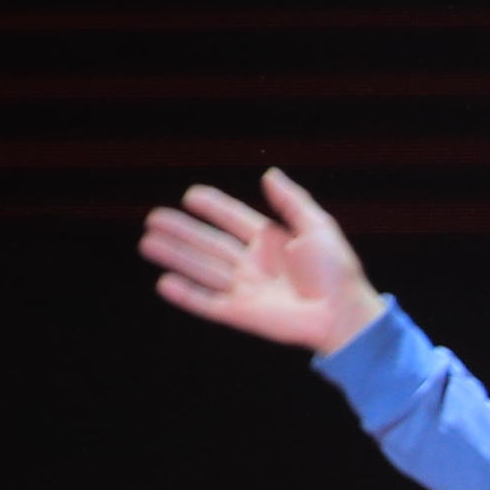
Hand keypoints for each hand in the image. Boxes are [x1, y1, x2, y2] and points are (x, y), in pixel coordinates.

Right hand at [140, 171, 386, 355]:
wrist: (343, 313)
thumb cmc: (336, 270)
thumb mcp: (317, 226)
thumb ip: (291, 201)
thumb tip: (269, 174)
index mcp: (271, 241)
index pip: (234, 219)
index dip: (213, 207)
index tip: (190, 194)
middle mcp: (253, 264)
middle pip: (209, 243)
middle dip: (181, 231)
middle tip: (152, 218)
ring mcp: (245, 289)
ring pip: (201, 269)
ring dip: (175, 256)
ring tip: (147, 242)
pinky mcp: (240, 314)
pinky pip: (207, 303)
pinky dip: (185, 295)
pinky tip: (163, 283)